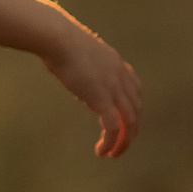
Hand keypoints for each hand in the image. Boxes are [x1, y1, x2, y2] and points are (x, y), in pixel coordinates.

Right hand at [41, 14, 142, 157]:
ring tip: (113, 154)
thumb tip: (64, 61)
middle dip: (131, 129)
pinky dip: (111, 142)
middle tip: (121, 143)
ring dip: (124, 142)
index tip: (124, 118)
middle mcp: (120, 76)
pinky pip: (113, 128)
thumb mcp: (75, 48)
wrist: (57, 37)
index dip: (133, 106)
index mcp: (115, 62)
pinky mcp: (102, 99)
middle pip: (136, 109)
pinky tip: (101, 151)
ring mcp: (114, 88)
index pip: (135, 88)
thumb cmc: (56, 37)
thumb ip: (79, 59)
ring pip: (129, 122)